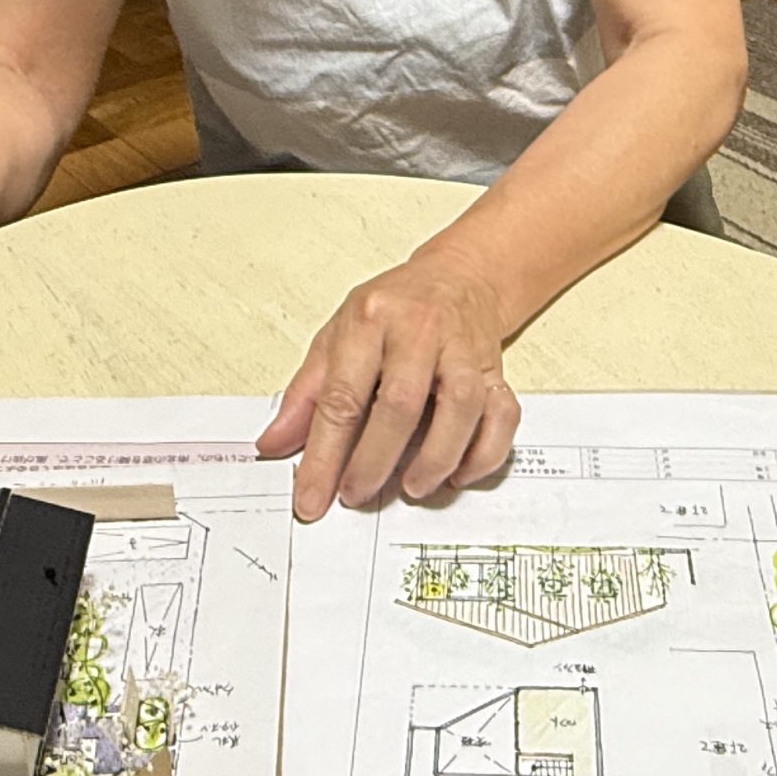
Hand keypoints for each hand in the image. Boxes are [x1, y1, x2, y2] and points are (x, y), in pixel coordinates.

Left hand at [256, 251, 520, 522]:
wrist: (458, 277)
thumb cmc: (392, 311)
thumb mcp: (337, 336)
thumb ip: (307, 394)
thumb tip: (273, 445)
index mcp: (370, 320)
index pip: (343, 396)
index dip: (324, 454)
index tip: (312, 498)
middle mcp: (420, 330)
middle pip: (400, 404)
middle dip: (375, 460)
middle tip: (357, 495)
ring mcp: (463, 349)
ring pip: (460, 407)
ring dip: (436, 458)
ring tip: (412, 488)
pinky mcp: (495, 370)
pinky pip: (503, 414)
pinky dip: (485, 452)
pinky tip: (459, 473)